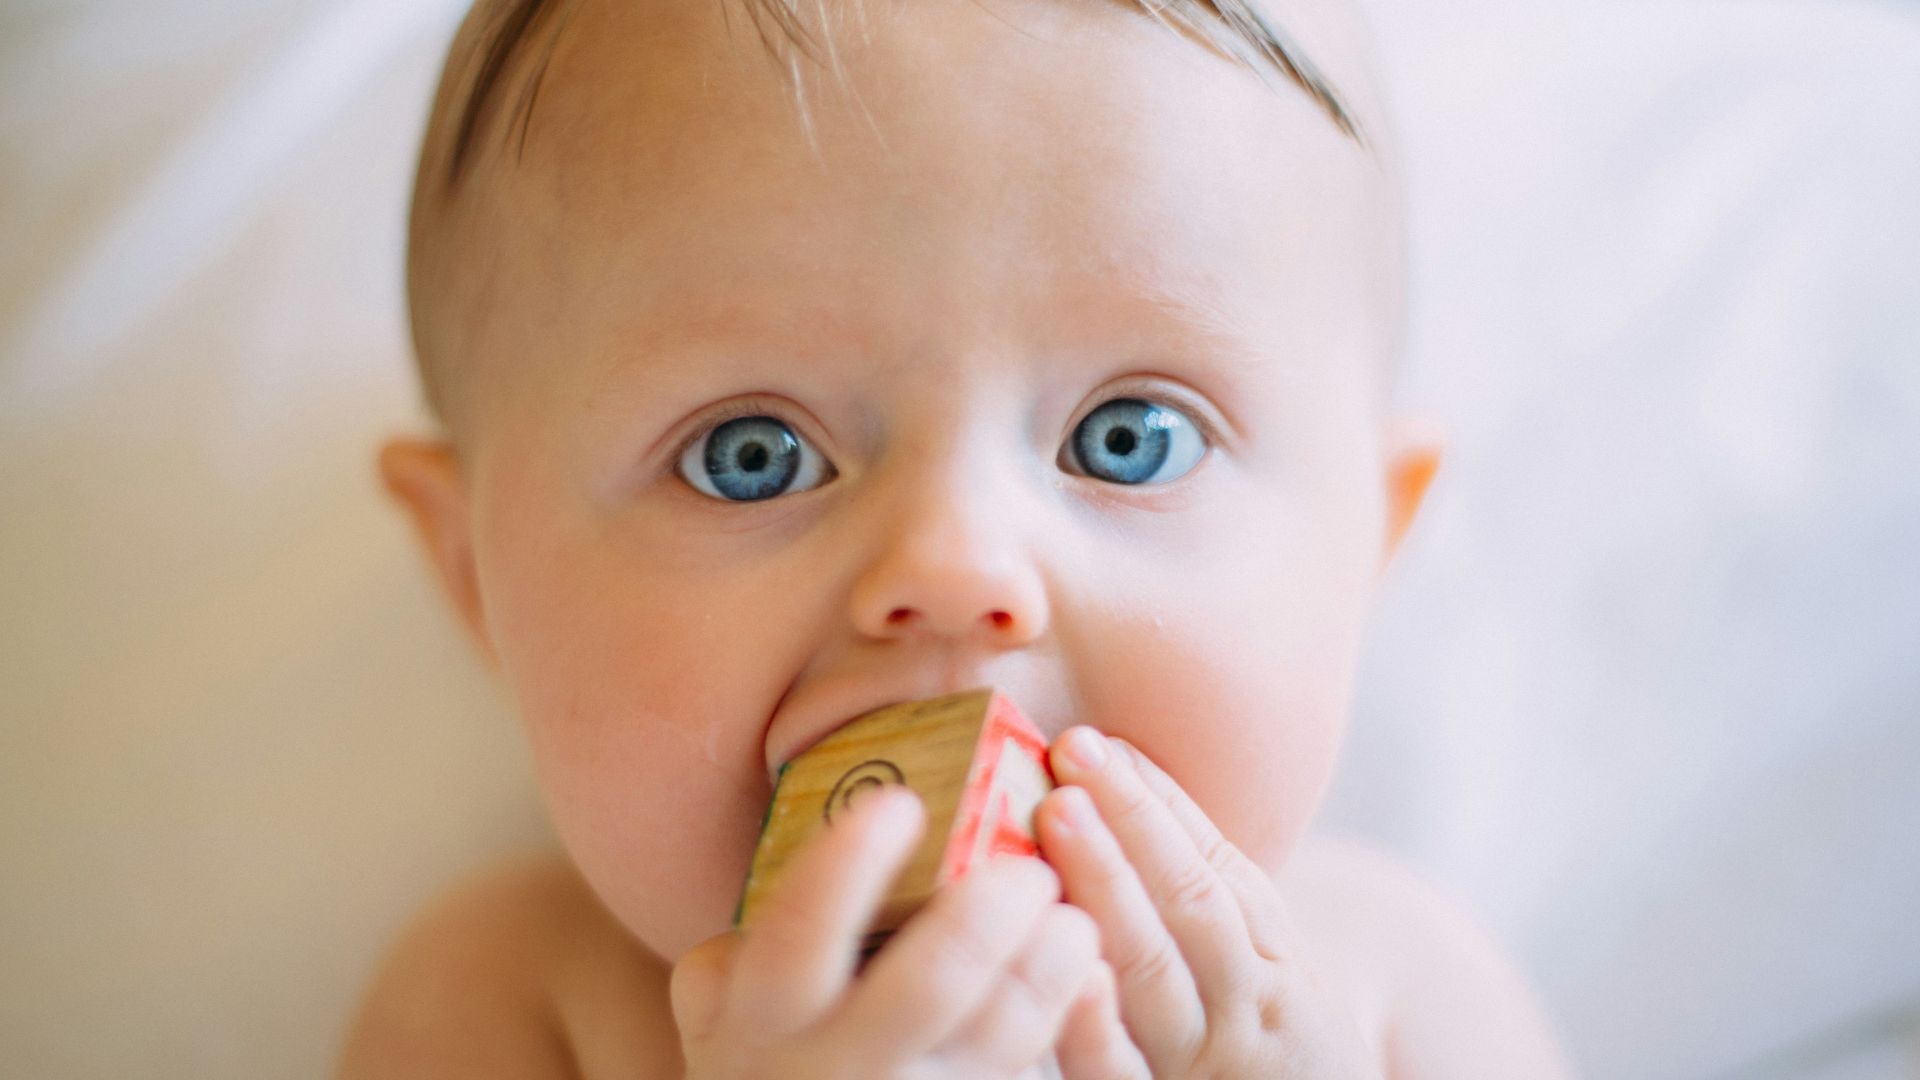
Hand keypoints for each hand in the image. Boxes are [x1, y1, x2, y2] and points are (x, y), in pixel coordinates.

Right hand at [670, 786, 1111, 1078]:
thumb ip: (738, 953)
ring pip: (1004, 1035)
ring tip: (1073, 919)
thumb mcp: (722, 1025)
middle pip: (932, 982)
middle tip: (1029, 867)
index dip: (851, 861)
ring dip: (1049, 966)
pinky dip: (1062, 1020)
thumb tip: (803, 852)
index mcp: (764, 1022)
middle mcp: (838, 1068)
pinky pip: (1026, 1071)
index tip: (899, 802)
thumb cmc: (761, 1078)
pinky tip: (1080, 981)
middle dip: (989, 911)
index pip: (803, 928)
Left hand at [1036, 728, 1381, 1078]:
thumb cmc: (1264, 1049)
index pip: (1219, 867)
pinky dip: (1098, 1023)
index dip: (1158, 801)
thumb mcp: (1264, 971)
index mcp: (1277, 961)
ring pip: (1160, 971)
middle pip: (1192, 906)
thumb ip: (1205, 899)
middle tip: (1073, 756)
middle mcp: (1252, 1009)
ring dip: (1107, 887)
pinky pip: (1123, 1073)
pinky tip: (1069, 971)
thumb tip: (1121, 786)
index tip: (1102, 741)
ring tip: (1058, 815)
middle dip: (1130, 825)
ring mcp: (1208, 1064)